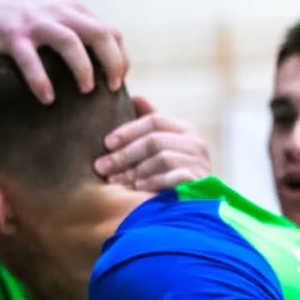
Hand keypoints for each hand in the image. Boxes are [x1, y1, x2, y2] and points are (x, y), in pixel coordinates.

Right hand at [0, 0, 127, 103]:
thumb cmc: (15, 22)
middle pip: (98, 33)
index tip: (118, 80)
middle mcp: (58, 13)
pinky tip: (47, 98)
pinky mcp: (11, 36)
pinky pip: (30, 60)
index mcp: (71, 11)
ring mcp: (35, 23)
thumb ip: (71, 31)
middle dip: (112, 61)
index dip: (119, 56)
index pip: (109, 31)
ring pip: (70, 42)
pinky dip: (40, 80)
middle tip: (112, 87)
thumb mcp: (49, 18)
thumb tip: (96, 65)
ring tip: (86, 91)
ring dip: (83, 67)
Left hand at [95, 96, 210, 191]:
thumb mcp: (162, 145)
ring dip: (133, 170)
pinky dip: (152, 182)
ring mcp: (199, 162)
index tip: (106, 143)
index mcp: (183, 129)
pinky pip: (172, 178)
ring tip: (114, 180)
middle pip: (154, 140)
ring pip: (161, 158)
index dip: (128, 130)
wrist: (195, 201)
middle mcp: (195, 142)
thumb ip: (149, 124)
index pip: (154, 120)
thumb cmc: (171, 170)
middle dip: (124, 154)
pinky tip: (136, 187)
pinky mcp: (198, 181)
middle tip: (100, 166)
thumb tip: (134, 97)